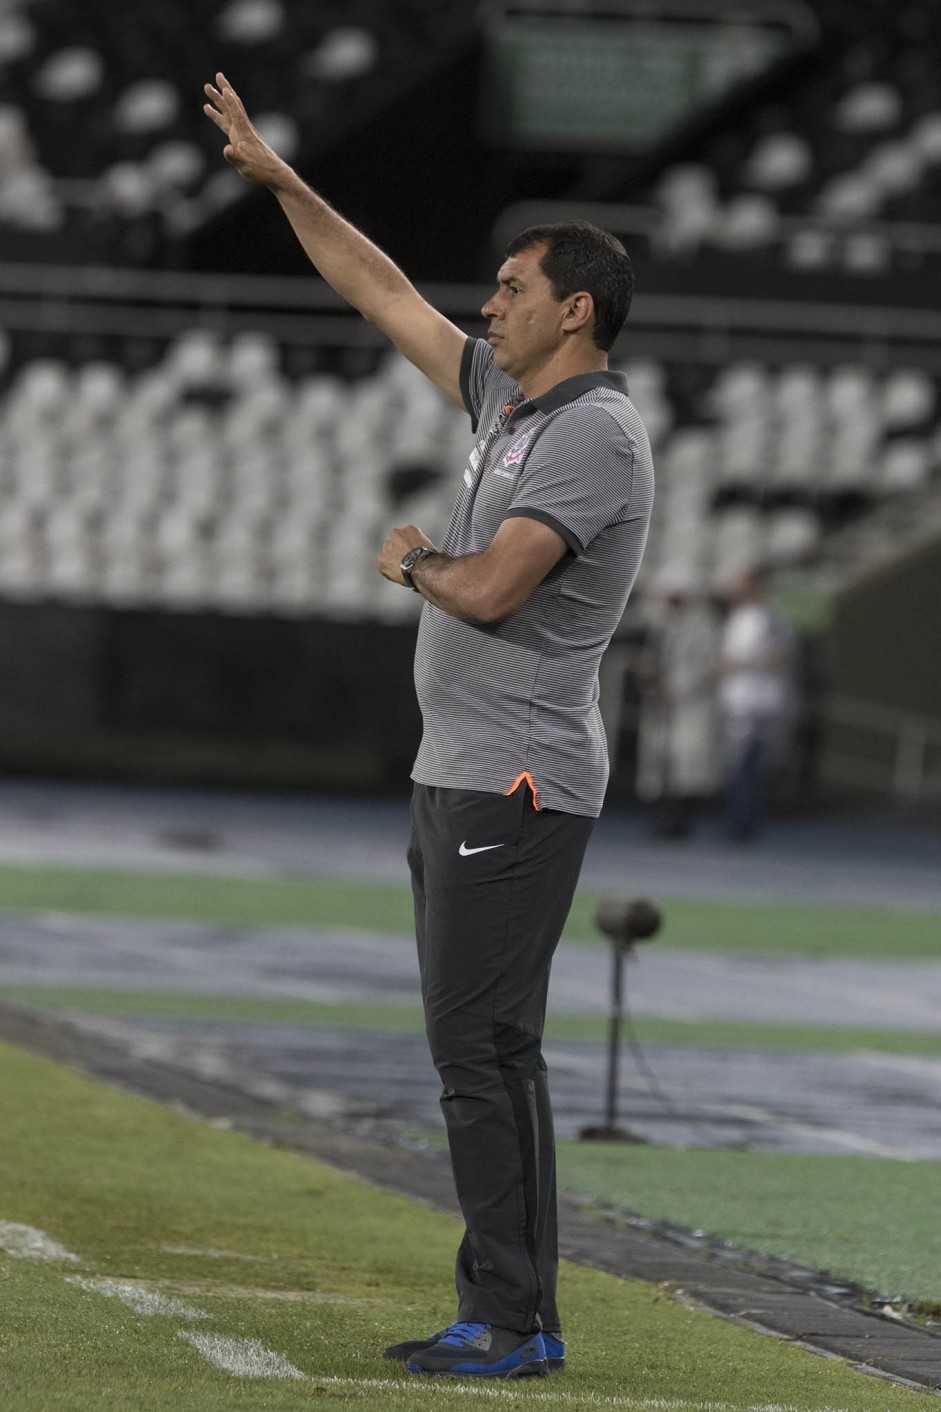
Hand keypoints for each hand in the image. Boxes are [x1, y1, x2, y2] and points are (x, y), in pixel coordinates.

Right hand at [203, 71, 286, 186]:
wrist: (272, 173)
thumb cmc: (259, 170)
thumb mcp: (245, 167)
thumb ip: (234, 157)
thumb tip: (226, 149)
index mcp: (244, 134)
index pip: (237, 114)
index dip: (231, 102)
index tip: (225, 88)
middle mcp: (243, 129)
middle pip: (233, 105)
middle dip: (225, 90)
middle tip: (218, 75)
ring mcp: (240, 131)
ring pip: (228, 110)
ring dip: (218, 99)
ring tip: (207, 87)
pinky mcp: (239, 136)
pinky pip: (226, 120)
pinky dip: (217, 113)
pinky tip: (209, 109)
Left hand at [378, 525, 435, 585]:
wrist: (422, 568)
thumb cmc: (429, 559)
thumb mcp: (428, 546)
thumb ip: (418, 545)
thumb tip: (417, 552)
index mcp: (409, 529)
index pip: (405, 536)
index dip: (408, 546)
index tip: (411, 553)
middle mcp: (396, 534)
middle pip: (394, 542)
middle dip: (398, 551)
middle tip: (405, 561)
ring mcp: (387, 546)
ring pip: (387, 553)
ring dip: (392, 560)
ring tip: (402, 570)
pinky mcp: (382, 560)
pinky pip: (383, 566)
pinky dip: (389, 570)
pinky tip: (398, 575)